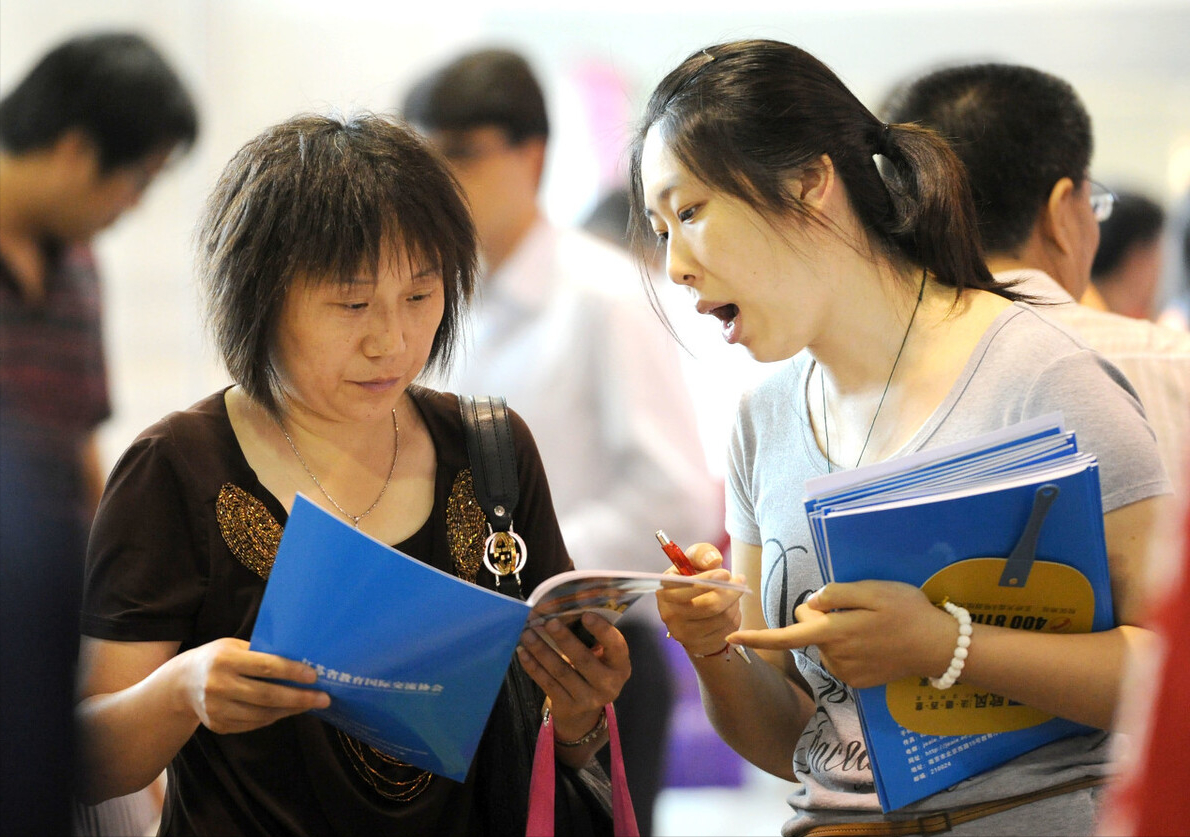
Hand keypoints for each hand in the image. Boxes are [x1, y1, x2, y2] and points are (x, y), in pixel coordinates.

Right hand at [176, 638, 329, 733]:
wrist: (180, 684)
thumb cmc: (217, 658)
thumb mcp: (234, 646)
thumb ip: (261, 653)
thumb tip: (301, 659)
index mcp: (225, 659)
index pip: (265, 667)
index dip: (291, 672)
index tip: (315, 676)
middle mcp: (218, 685)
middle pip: (267, 695)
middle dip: (299, 697)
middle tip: (324, 698)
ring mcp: (216, 709)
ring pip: (262, 714)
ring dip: (290, 710)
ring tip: (310, 704)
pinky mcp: (217, 725)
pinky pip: (253, 724)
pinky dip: (274, 717)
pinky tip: (288, 710)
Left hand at [516, 612, 629, 742]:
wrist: (584, 714)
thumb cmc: (593, 673)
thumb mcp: (602, 659)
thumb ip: (593, 638)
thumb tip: (567, 608)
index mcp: (620, 666)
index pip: (616, 646)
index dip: (602, 630)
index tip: (586, 614)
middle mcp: (608, 685)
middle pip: (584, 660)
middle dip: (565, 639)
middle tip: (549, 622)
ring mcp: (588, 699)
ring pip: (561, 672)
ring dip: (542, 651)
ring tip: (528, 634)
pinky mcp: (567, 706)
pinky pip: (547, 683)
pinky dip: (533, 667)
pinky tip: (523, 653)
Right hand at [654, 542, 746, 657]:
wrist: (695, 613)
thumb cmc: (696, 582)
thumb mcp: (694, 562)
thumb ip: (701, 553)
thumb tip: (713, 561)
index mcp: (665, 590)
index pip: (686, 587)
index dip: (707, 580)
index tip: (725, 573)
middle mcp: (669, 614)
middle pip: (709, 605)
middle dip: (730, 591)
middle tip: (740, 580)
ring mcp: (682, 633)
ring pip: (722, 617)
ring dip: (734, 603)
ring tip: (735, 593)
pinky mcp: (697, 645)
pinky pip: (726, 630)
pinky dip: (734, 617)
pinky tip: (731, 609)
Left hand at [726, 580, 955, 687]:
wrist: (939, 648)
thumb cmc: (907, 612)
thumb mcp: (873, 591)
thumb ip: (836, 595)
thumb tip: (810, 603)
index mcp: (834, 632)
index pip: (786, 636)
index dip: (757, 637)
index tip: (732, 637)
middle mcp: (835, 657)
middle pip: (808, 630)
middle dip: (818, 616)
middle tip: (853, 606)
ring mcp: (847, 673)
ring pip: (824, 644)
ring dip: (837, 632)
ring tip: (870, 625)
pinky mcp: (857, 682)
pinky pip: (839, 658)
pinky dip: (848, 647)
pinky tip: (873, 641)